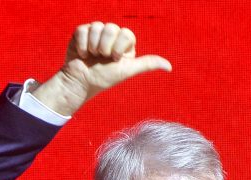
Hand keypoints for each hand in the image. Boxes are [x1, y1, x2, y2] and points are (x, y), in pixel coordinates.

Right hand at [31, 22, 171, 115]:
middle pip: (111, 28)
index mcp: (124, 43)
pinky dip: (82, 45)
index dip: (119, 47)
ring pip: (97, 27)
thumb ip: (147, 64)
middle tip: (101, 58)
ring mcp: (96, 32)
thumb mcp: (127, 71)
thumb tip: (170, 67)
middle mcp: (111, 35)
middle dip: (105, 47)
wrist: (80, 83)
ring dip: (93, 47)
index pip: (126, 33)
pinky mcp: (81, 33)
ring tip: (91, 57)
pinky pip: (83, 30)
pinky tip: (83, 54)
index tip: (114, 59)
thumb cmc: (104, 78)